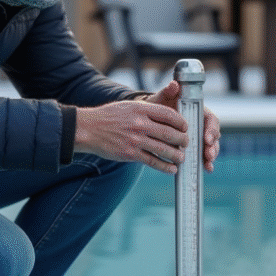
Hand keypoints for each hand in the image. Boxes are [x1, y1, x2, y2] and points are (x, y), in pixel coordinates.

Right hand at [74, 97, 189, 173]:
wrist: (88, 129)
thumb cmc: (109, 117)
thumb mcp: (128, 106)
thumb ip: (147, 110)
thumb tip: (167, 118)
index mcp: (141, 109)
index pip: (168, 115)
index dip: (181, 122)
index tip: (185, 127)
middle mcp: (140, 124)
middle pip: (170, 133)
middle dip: (183, 140)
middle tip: (187, 143)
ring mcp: (135, 140)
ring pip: (164, 149)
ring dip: (177, 155)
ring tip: (182, 158)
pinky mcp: (130, 154)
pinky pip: (153, 161)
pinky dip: (165, 166)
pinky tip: (172, 169)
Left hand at [146, 80, 219, 171]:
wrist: (151, 117)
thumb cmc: (159, 105)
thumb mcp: (161, 98)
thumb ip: (168, 91)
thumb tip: (173, 84)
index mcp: (197, 111)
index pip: (210, 119)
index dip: (211, 129)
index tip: (207, 138)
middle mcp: (201, 124)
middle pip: (213, 135)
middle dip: (213, 146)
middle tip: (209, 154)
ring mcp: (198, 136)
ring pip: (210, 146)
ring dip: (211, 155)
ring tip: (208, 164)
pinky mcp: (194, 146)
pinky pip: (202, 154)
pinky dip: (205, 162)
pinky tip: (206, 169)